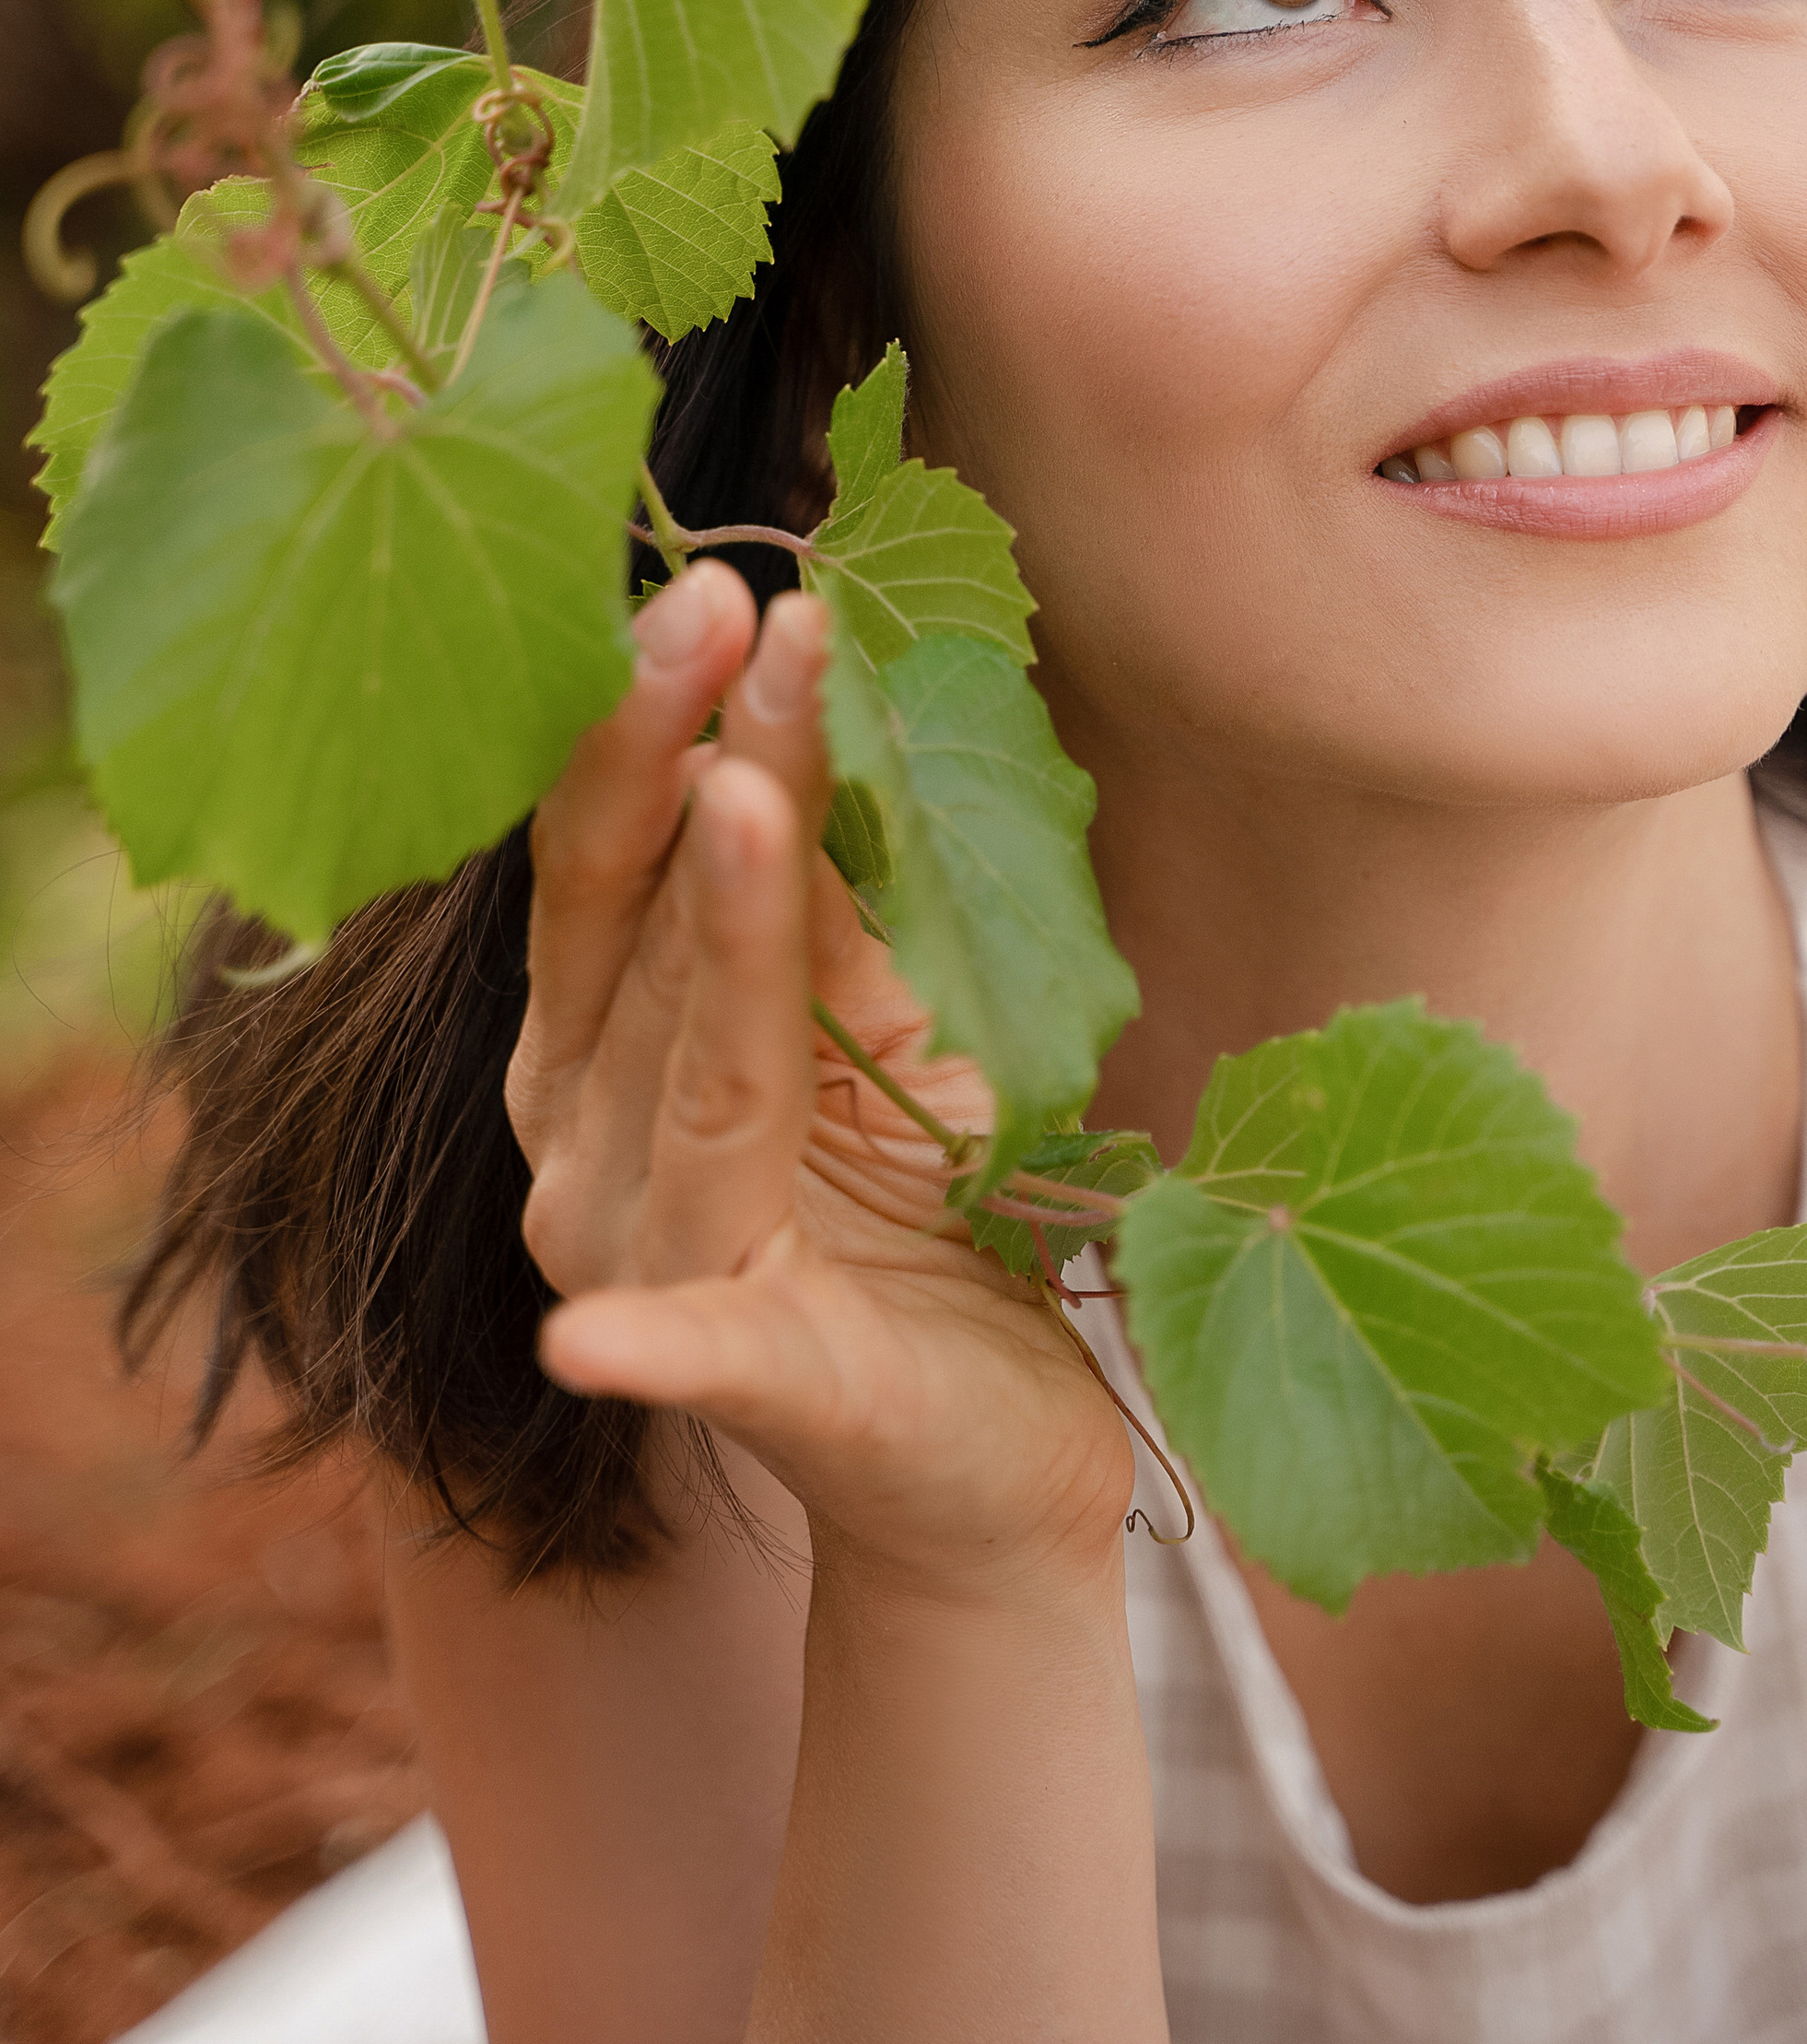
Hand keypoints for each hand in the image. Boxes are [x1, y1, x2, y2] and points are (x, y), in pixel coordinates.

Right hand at [507, 561, 1134, 1603]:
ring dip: (711, 944)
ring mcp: (654, 1262)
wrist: (980, 1453)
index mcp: (608, 1043)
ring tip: (741, 799)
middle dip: (671, 759)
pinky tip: (600, 1344)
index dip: (661, 723)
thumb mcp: (884, 1011)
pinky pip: (700, 1359)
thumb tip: (818, 675)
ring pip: (689, 1078)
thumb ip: (829, 887)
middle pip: (627, 931)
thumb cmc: (922, 1207)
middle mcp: (589, 1141)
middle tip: (719, 611)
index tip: (729, 591)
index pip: (622, 857)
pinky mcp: (757, 1388)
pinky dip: (655, 1351)